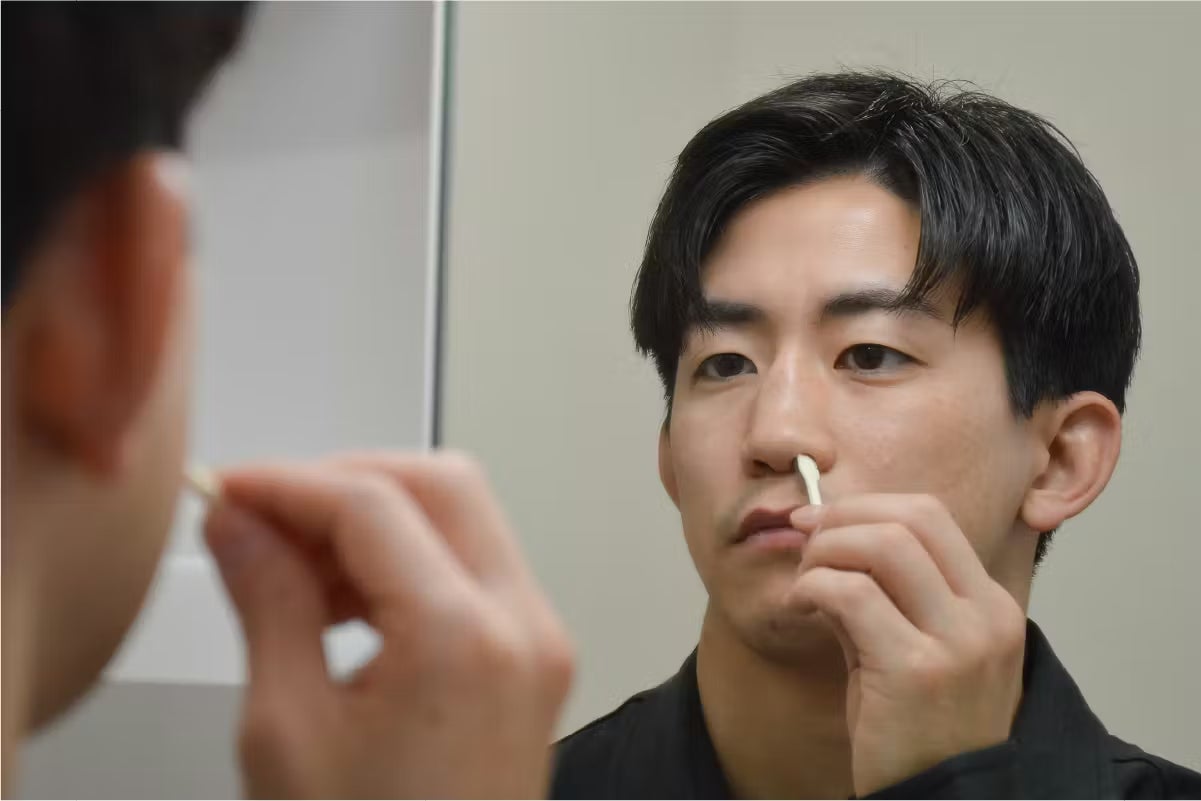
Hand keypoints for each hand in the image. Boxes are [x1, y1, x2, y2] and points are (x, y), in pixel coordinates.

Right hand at [203, 451, 573, 798]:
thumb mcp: (287, 733)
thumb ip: (269, 605)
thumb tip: (240, 523)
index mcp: (463, 641)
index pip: (372, 504)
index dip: (288, 483)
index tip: (229, 492)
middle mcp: (523, 627)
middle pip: (440, 483)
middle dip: (345, 483)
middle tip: (266, 518)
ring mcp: (540, 643)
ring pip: (463, 517)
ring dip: (377, 519)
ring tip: (295, 568)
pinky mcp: (534, 661)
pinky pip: (475, 568)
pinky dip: (409, 559)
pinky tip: (347, 600)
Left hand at [788, 494, 1025, 795]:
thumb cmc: (916, 732)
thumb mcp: (916, 651)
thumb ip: (887, 594)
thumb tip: (829, 534)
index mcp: (992, 606)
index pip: (931, 516)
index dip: (867, 505)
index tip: (823, 519)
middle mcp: (986, 617)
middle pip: (910, 518)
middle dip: (843, 517)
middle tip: (805, 538)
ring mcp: (958, 643)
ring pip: (882, 544)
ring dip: (827, 549)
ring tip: (805, 579)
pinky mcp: (916, 670)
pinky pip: (851, 593)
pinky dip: (814, 586)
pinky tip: (801, 605)